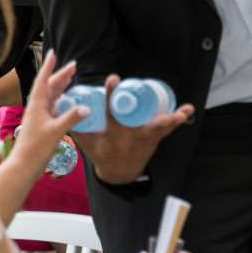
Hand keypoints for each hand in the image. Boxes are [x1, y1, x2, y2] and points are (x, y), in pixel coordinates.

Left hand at [5, 50, 86, 171]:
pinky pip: (53, 108)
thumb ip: (71, 118)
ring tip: (71, 77)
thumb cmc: (36, 148)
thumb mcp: (55, 131)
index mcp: (37, 105)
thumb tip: (87, 108)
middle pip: (49, 87)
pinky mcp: (42, 125)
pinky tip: (68, 101)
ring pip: (51, 97)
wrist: (23, 166)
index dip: (49, 67)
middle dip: (60, 75)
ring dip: (61, 87)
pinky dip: (61, 101)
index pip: (43, 81)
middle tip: (73, 65)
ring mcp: (39, 116)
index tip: (53, 53)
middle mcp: (37, 108)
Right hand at [71, 74, 193, 184]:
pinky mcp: (154, 139)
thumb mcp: (87, 143)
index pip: (111, 114)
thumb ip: (78, 125)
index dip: (112, 96)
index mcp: (112, 137)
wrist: (119, 173)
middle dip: (150, 118)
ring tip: (181, 113)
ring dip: (171, 121)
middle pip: (142, 127)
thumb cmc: (102, 152)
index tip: (113, 79)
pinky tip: (187, 110)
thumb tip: (64, 104)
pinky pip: (167, 129)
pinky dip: (178, 119)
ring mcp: (145, 140)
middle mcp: (130, 139)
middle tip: (160, 112)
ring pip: (159, 130)